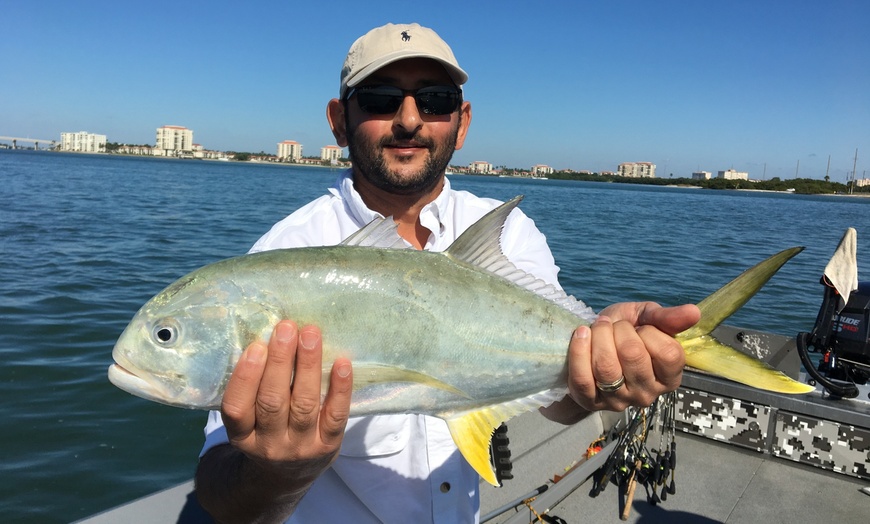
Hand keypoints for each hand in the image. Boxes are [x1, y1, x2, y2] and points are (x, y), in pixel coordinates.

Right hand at [220, 320, 352, 490]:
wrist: (285, 478)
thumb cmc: (264, 432)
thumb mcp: (248, 420)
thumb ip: (251, 388)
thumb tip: (264, 335)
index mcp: (241, 436)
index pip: (237, 408)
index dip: (246, 377)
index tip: (256, 346)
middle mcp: (269, 445)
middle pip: (273, 402)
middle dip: (281, 362)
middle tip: (287, 328)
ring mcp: (300, 447)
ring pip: (305, 404)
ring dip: (308, 365)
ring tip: (311, 334)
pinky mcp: (329, 446)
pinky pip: (335, 415)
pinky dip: (340, 388)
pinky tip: (342, 363)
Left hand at [566, 302, 699, 411]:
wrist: (592, 344)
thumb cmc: (624, 332)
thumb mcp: (647, 319)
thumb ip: (668, 318)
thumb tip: (694, 312)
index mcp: (670, 376)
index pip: (668, 353)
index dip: (650, 332)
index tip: (640, 328)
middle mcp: (647, 394)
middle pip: (633, 356)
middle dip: (620, 330)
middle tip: (614, 326)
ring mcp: (618, 401)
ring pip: (607, 368)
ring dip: (598, 337)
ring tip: (597, 328)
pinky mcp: (591, 402)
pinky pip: (582, 379)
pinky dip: (579, 351)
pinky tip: (581, 334)